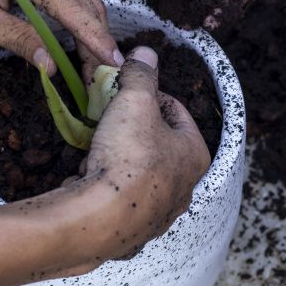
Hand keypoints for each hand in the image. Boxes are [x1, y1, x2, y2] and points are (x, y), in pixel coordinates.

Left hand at [0, 0, 122, 75]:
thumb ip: (17, 40)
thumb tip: (51, 66)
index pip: (73, 8)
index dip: (95, 38)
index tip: (113, 62)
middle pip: (86, 2)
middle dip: (96, 40)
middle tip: (100, 74)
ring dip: (93, 28)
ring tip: (94, 61)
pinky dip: (83, 13)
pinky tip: (83, 37)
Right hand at [76, 47, 210, 257]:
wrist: (100, 217)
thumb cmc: (128, 156)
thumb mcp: (134, 101)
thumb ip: (140, 74)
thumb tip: (145, 53)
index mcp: (195, 155)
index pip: (176, 111)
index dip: (149, 95)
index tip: (127, 92)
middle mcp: (184, 188)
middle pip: (157, 143)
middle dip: (132, 128)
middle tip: (111, 119)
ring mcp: (159, 215)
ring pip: (138, 172)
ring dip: (118, 157)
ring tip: (98, 150)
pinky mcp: (132, 232)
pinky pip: (120, 198)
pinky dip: (107, 185)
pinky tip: (91, 178)